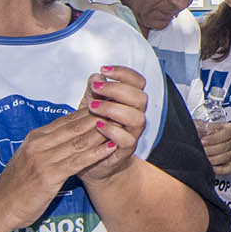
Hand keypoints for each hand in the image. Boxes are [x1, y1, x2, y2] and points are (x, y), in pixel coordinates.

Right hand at [0, 110, 116, 230]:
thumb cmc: (17, 186)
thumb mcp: (31, 159)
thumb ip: (48, 146)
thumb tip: (69, 136)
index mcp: (35, 137)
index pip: (67, 120)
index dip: (90, 112)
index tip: (110, 106)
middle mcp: (39, 144)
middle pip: (75, 127)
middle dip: (100, 118)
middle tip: (122, 111)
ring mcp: (43, 159)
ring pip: (78, 141)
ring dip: (102, 133)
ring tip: (121, 125)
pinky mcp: (48, 175)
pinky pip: (77, 161)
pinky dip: (95, 153)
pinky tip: (110, 147)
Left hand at [78, 65, 149, 181]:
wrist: (92, 162)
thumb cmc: (93, 132)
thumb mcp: (90, 106)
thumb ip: (94, 91)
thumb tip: (96, 76)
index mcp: (129, 103)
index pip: (138, 82)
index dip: (124, 73)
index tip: (104, 69)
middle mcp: (135, 116)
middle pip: (140, 98)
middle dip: (117, 90)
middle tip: (97, 89)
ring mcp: (132, 133)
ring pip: (137, 118)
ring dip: (114, 109)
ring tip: (94, 107)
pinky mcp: (125, 150)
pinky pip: (127, 140)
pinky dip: (112, 131)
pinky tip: (98, 125)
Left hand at [199, 120, 230, 176]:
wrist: (200, 139)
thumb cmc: (202, 132)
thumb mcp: (202, 125)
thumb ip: (204, 128)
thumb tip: (201, 133)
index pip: (226, 133)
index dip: (213, 138)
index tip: (202, 141)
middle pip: (225, 146)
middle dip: (210, 150)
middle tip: (200, 150)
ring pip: (225, 157)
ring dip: (212, 158)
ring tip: (202, 158)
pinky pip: (228, 168)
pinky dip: (218, 169)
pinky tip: (209, 167)